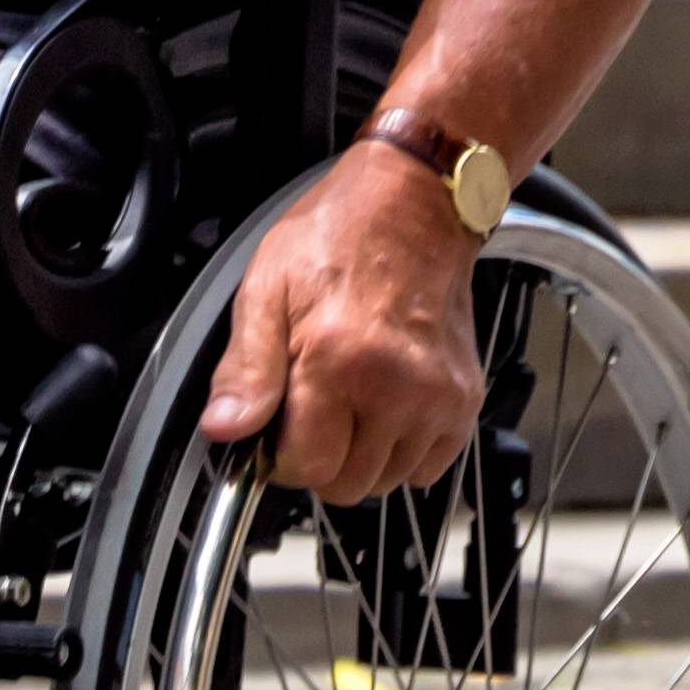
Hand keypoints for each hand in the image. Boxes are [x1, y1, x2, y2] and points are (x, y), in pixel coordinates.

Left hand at [199, 155, 486, 506]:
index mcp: (339, 360)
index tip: (279, 427)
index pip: (305, 467)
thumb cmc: (340, 237)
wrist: (416, 205)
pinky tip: (387, 407)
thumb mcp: (267, 288)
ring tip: (354, 401)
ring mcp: (436, 397)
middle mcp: (396, 386)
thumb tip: (225, 429)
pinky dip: (403, 451)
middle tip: (316, 408)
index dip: (282, 456)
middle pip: (346, 485)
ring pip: (386, 482)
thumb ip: (245, 368)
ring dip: (362, 457)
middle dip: (322, 459)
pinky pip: (427, 468)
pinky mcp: (464, 400)